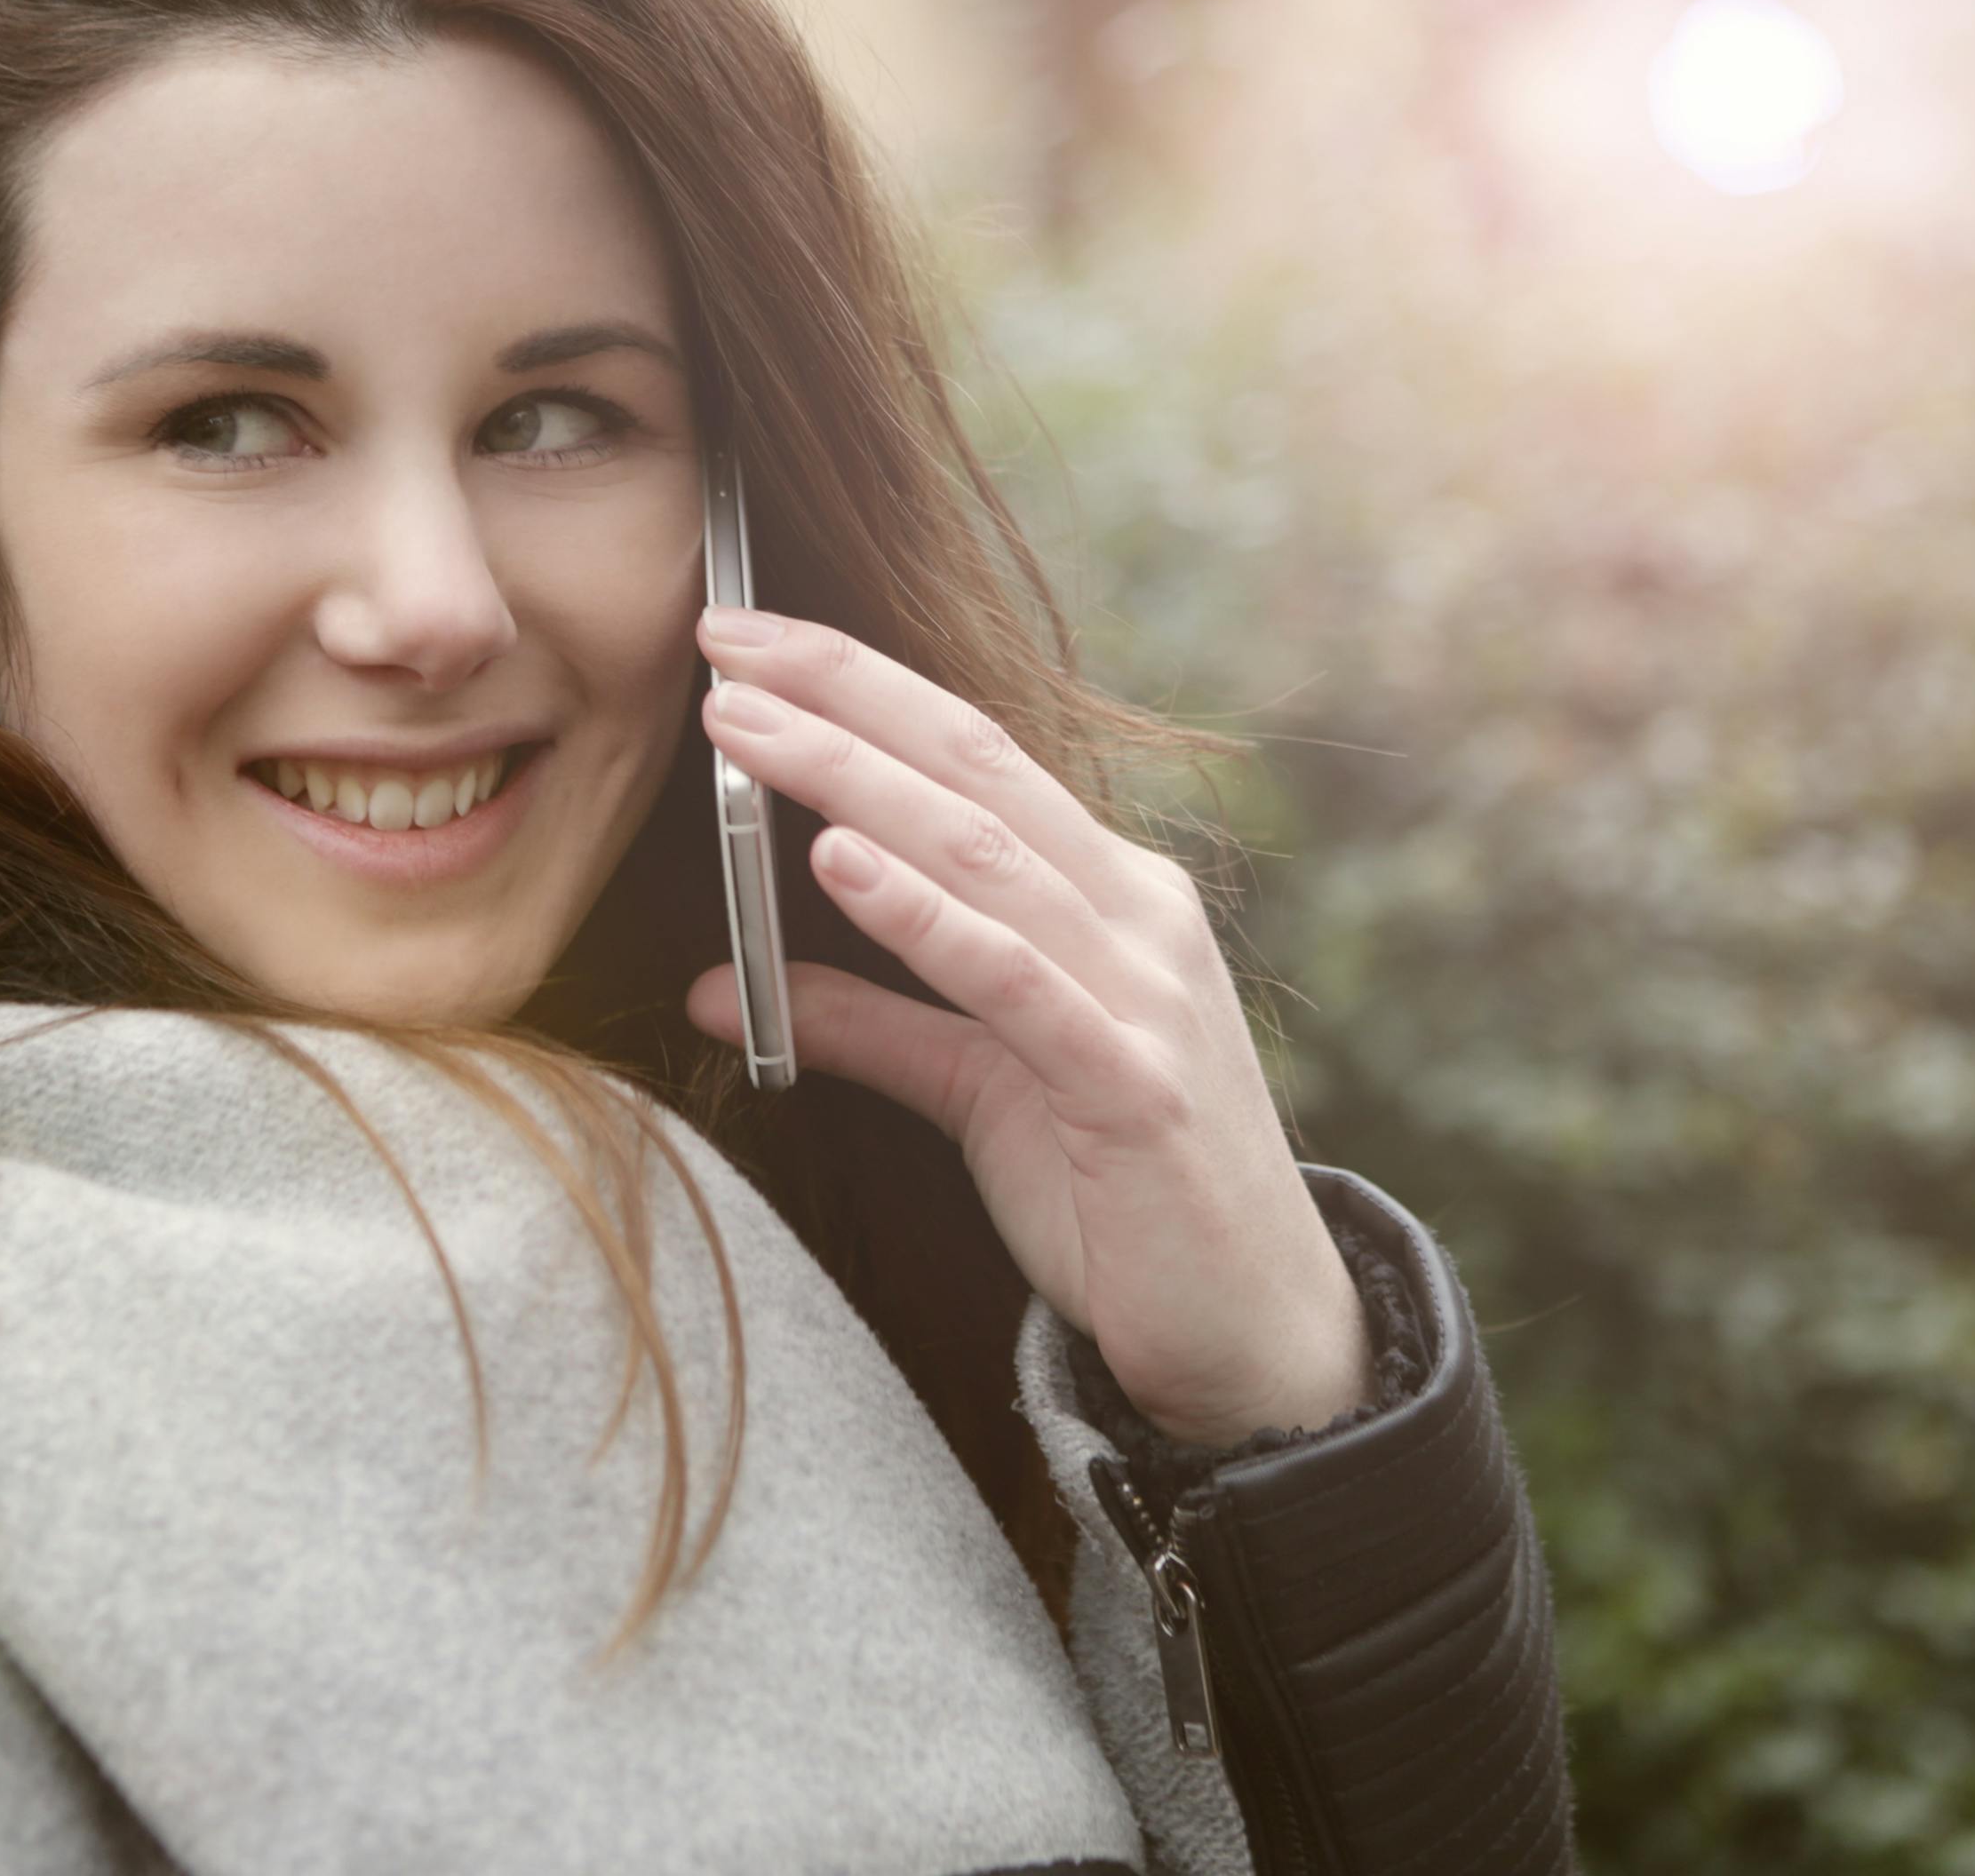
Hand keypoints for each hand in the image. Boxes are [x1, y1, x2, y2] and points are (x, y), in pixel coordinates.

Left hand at [683, 608, 1367, 1447]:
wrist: (1254, 1335)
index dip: (858, 687)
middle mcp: (1136, 916)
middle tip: (723, 642)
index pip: (974, 753)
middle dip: (840, 697)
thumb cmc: (1120, 1197)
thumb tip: (720, 986)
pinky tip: (838, 860)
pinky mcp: (1131, 1087)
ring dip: (851, 780)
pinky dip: (921, 914)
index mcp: (1109, 896)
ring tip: (747, 730)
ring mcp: (1143, 994)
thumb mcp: (974, 1086)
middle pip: (973, 770)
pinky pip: (1012, 981)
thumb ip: (866, 1023)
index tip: (745, 639)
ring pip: (982, 854)